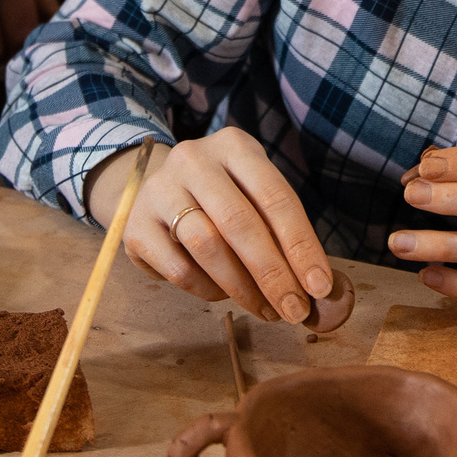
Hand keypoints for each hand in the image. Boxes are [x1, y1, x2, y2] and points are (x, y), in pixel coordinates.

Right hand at [112, 130, 336, 323]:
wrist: (156, 188)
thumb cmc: (223, 197)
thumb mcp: (254, 195)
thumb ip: (284, 233)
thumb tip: (320, 289)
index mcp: (234, 146)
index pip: (276, 197)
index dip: (301, 246)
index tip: (320, 287)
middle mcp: (194, 159)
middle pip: (240, 222)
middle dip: (274, 274)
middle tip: (295, 311)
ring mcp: (160, 190)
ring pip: (206, 245)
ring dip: (242, 287)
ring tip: (265, 309)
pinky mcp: (136, 225)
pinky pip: (178, 268)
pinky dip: (207, 290)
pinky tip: (222, 295)